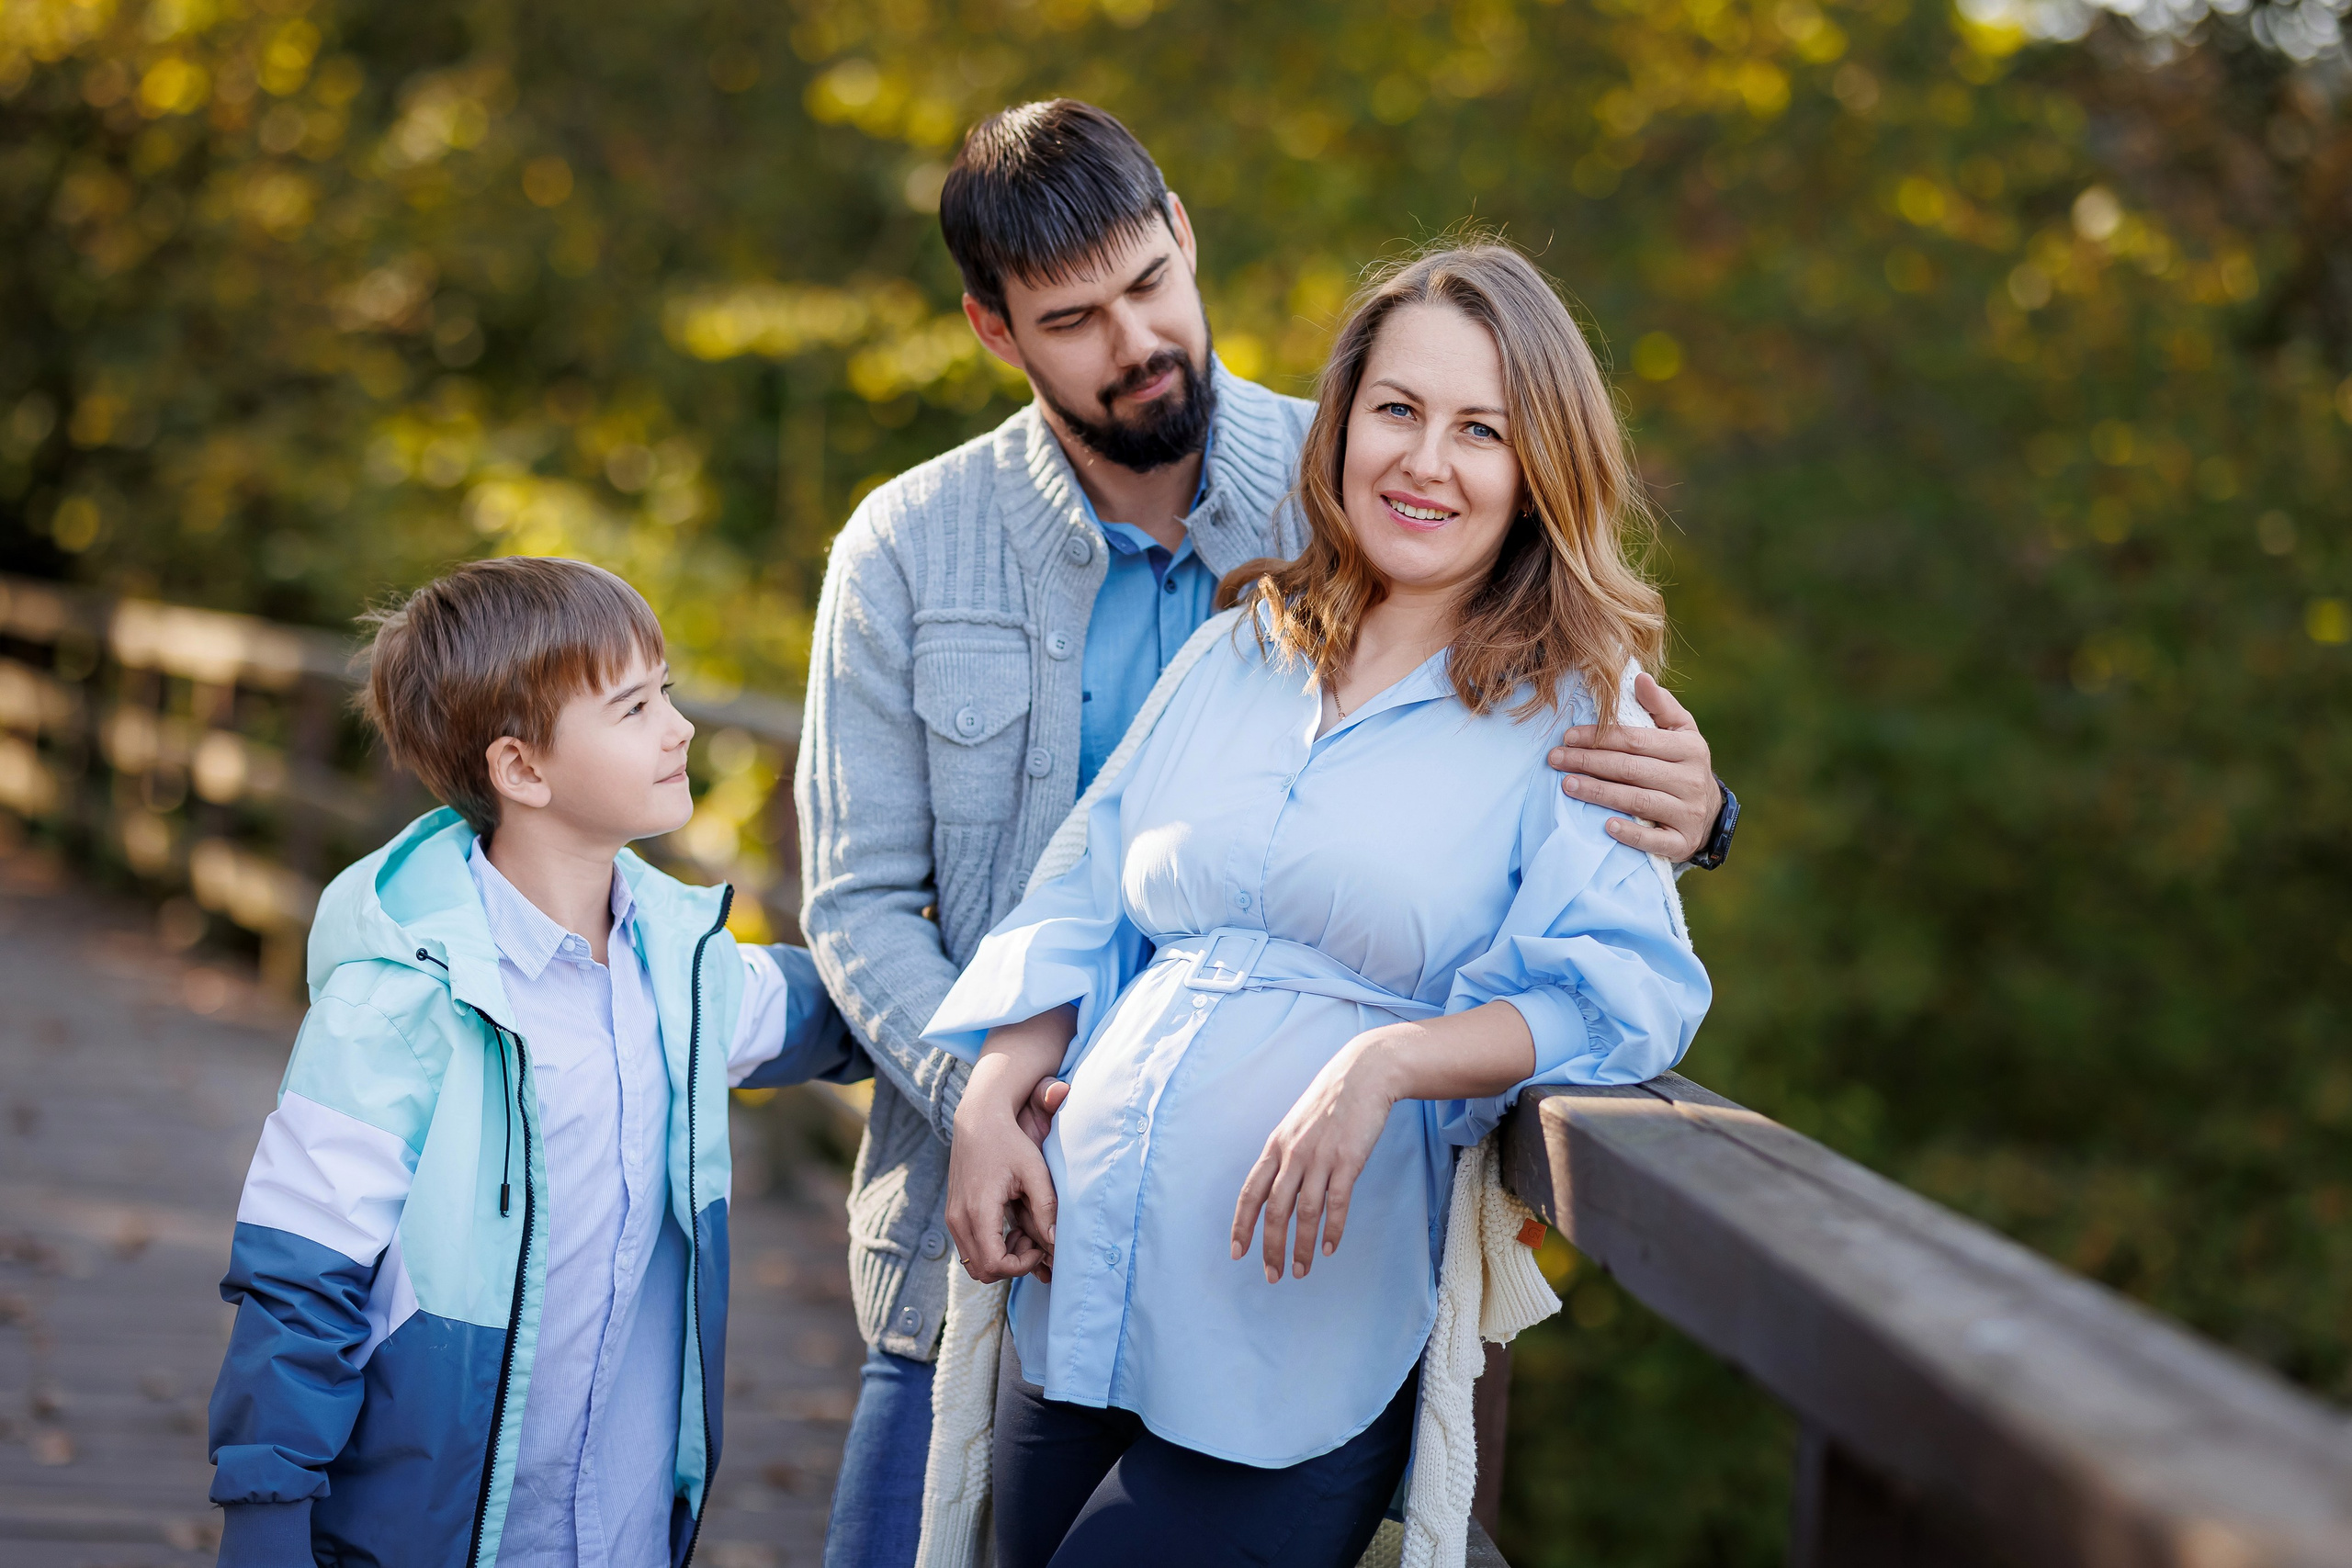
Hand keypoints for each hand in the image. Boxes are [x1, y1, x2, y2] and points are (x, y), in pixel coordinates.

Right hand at [946, 1037, 1069, 1284]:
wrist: (978, 1120)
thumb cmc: (1009, 1142)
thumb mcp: (1034, 1171)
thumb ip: (1046, 1207)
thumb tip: (1055, 1242)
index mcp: (979, 1210)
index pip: (995, 1264)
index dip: (1021, 1265)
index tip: (1038, 1246)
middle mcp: (959, 1218)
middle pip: (982, 1271)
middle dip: (1012, 1265)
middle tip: (1031, 1240)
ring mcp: (952, 1217)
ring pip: (973, 1263)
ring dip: (1000, 1259)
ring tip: (1022, 1233)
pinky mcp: (952, 1214)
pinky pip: (968, 1249)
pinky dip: (990, 1249)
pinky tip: (1009, 1227)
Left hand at [1230, 1030, 1401, 1282]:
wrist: (1364, 1074)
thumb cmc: (1331, 1102)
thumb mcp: (1297, 1126)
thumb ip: (1286, 1157)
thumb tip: (1280, 1191)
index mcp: (1276, 1146)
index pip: (1250, 1192)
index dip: (1242, 1225)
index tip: (1237, 1253)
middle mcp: (1293, 1154)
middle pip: (1274, 1210)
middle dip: (1270, 1247)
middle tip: (1272, 1275)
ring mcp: (1320, 1157)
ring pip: (1305, 1212)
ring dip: (1302, 1246)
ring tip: (1302, 1271)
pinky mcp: (1348, 1160)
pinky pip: (1337, 1202)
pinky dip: (1332, 1229)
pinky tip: (1330, 1249)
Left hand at [1548, 673, 1722, 861]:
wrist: (1710, 813)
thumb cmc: (1683, 764)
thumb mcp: (1680, 731)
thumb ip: (1660, 704)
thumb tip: (1639, 677)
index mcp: (1689, 748)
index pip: (1636, 740)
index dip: (1600, 736)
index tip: (1568, 736)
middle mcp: (1691, 780)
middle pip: (1632, 769)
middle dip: (1590, 762)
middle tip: (1556, 759)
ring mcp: (1689, 813)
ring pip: (1638, 801)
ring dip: (1600, 793)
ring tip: (1568, 785)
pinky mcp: (1683, 843)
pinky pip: (1656, 840)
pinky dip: (1631, 834)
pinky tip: (1607, 827)